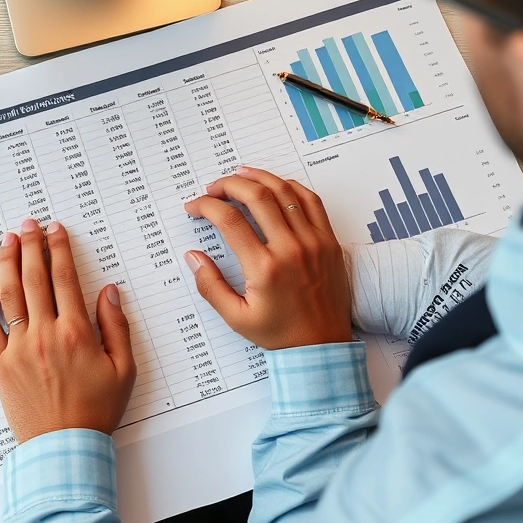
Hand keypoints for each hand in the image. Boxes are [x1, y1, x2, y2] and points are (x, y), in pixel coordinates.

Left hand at [0, 219, 136, 443]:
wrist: (64, 446)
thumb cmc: (96, 410)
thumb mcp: (124, 369)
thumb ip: (116, 327)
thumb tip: (108, 292)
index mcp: (76, 333)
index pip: (65, 279)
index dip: (59, 249)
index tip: (55, 230)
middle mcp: (44, 335)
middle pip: (35, 278)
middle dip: (31, 246)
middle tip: (28, 224)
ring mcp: (19, 348)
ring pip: (10, 295)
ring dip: (8, 263)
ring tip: (8, 240)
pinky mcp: (1, 363)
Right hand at [183, 167, 351, 349]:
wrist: (322, 347)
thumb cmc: (280, 334)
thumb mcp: (236, 317)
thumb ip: (210, 285)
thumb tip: (193, 256)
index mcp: (265, 268)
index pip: (230, 220)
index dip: (206, 206)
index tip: (194, 207)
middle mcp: (290, 249)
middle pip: (256, 196)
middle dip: (228, 185)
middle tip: (213, 188)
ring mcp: (313, 242)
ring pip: (284, 192)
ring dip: (259, 177)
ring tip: (240, 175)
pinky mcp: (329, 242)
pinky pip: (311, 202)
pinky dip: (290, 187)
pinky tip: (275, 185)